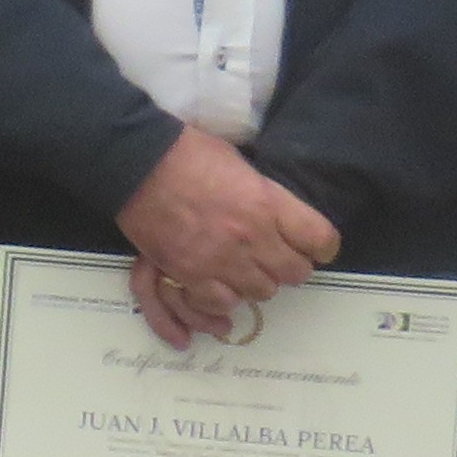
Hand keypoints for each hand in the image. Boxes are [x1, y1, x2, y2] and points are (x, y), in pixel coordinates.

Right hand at [117, 125, 337, 343]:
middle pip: (294, 273)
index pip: (321, 241)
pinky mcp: (188, 273)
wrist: (135, 163)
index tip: (313, 247)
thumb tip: (277, 215)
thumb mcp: (242, 167)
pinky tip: (216, 283)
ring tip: (242, 270)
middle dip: (288, 267)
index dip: (321, 247)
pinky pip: (220, 302)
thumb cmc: (188, 154)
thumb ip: (265, 197)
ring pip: (261, 292)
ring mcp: (219, 259)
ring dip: (255, 282)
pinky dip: (223, 297)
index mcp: (268, 204)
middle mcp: (251, 237)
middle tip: (274, 259)